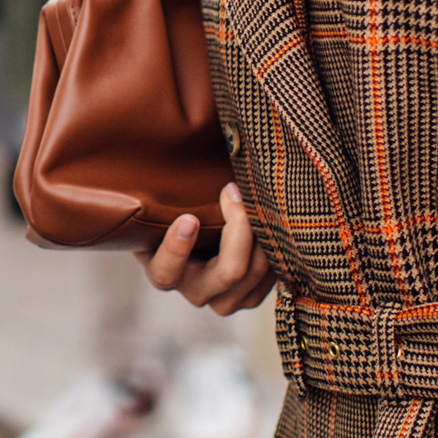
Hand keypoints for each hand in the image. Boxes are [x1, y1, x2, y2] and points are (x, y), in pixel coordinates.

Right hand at [138, 181, 275, 314]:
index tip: (189, 218)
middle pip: (230, 273)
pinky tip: (268, 218)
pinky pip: (272, 277)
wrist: (199, 229)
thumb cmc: (178, 210)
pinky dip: (274, 246)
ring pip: (256, 272)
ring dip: (261, 232)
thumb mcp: (164, 204)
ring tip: (254, 197)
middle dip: (240, 228)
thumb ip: (162, 188)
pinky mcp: (252, 296)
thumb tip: (168, 137)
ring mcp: (226, 300)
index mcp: (164, 273)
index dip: (178, 248)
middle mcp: (196, 292)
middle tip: (234, 189)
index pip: (166, 273)